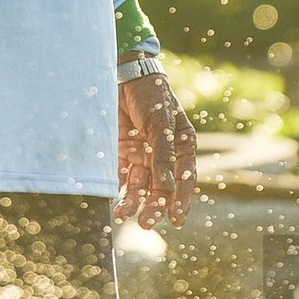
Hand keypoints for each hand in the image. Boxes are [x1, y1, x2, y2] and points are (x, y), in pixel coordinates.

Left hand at [115, 69, 195, 228]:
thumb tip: (169, 186)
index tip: (178, 220)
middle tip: (147, 224)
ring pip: (139, 185)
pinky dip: (117, 188)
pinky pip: (120, 175)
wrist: (123, 74)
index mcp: (182, 146)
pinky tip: (113, 199)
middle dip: (154, 206)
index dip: (182, 200)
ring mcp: (142, 153)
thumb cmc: (151, 95)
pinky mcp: (122, 152)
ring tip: (124, 216)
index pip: (185, 178)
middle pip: (161, 186)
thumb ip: (164, 154)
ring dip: (133, 201)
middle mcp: (163, 153)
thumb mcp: (161, 123)